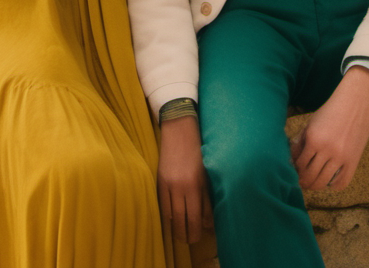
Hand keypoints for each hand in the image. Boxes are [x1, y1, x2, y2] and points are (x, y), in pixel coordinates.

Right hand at [157, 115, 213, 243]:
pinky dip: (167, 214)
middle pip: (181, 220)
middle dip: (185, 234)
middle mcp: (180, 186)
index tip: (198, 238)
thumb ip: (207, 199)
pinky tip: (172, 218)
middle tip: (189, 239)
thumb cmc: (198, 150)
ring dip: (175, 227)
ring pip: (170, 215)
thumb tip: (209, 222)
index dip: (196, 231)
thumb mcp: (206, 174)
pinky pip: (162, 204)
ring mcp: (168, 184)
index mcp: (195, 185)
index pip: (195, 217)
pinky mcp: (159, 180)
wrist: (179, 129)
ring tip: (181, 232)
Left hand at [290, 66, 368, 190]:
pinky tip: (329, 182)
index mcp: (313, 138)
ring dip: (316, 186)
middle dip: (303, 182)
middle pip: (310, 176)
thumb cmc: (330, 110)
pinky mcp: (353, 160)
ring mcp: (341, 156)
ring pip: (324, 181)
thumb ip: (301, 140)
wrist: (354, 102)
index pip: (299, 163)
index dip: (295, 170)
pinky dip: (334, 186)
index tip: (294, 173)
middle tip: (301, 183)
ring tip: (313, 184)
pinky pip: (342, 182)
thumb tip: (291, 158)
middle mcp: (327, 149)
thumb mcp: (311, 122)